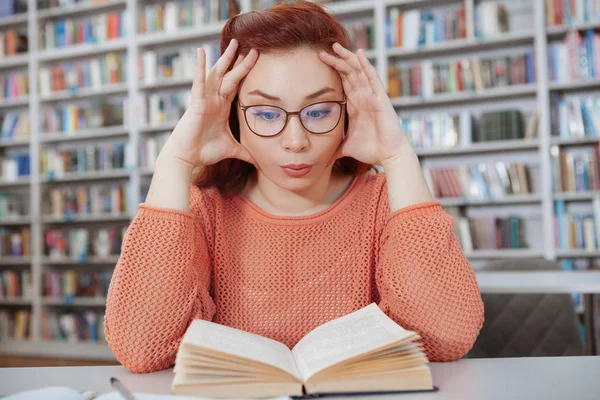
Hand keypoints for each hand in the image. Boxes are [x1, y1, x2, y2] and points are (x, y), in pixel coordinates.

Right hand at [161, 39, 258, 167]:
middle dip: (240, 62)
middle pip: (229, 76)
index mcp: (222, 107)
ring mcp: (205, 99)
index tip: (255, 60)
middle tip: (251, 46)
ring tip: (234, 44)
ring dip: (225, 59)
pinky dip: (200, 67)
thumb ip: (246, 153)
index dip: (245, 73)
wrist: (187, 157)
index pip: (236, 86)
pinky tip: (202, 52)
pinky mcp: (196, 103)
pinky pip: (199, 82)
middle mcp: (214, 100)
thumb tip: (260, 163)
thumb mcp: (232, 150)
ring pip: (217, 74)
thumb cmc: (205, 151)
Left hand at [319, 43, 406, 165]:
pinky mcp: (380, 98)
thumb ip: (334, 149)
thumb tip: (321, 161)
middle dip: (335, 61)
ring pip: (358, 71)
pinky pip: (372, 77)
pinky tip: (358, 53)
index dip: (332, 72)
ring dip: (347, 58)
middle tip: (321, 51)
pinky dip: (365, 64)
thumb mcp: (346, 147)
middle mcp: (363, 97)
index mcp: (355, 105)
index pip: (342, 83)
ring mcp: (371, 96)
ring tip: (335, 46)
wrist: (388, 155)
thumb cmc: (371, 150)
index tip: (319, 63)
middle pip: (348, 73)